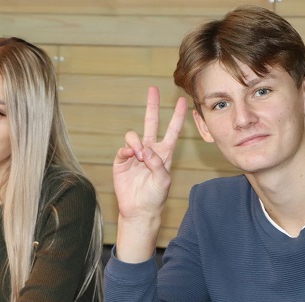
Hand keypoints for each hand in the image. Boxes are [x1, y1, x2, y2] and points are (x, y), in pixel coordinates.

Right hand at [113, 86, 186, 261]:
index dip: (178, 116)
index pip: (173, 131)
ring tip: (138, 155)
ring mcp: (135, 154)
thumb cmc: (155, 196)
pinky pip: (123, 149)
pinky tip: (131, 157)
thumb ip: (157, 164)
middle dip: (152, 106)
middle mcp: (150, 150)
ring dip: (136, 142)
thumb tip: (145, 150)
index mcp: (164, 153)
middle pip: (151, 123)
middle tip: (153, 89)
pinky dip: (127, 151)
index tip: (183, 101)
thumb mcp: (163, 181)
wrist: (139, 209)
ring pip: (134, 136)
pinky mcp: (122, 161)